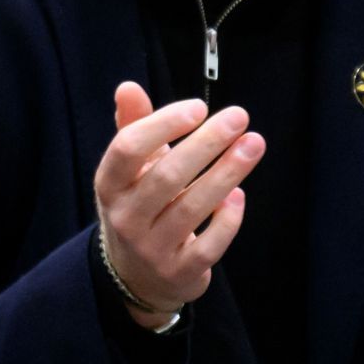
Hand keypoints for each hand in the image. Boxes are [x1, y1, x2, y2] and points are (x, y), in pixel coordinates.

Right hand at [94, 82, 262, 327]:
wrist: (136, 277)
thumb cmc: (138, 206)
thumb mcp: (130, 170)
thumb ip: (133, 127)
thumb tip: (128, 87)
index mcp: (109, 185)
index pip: (128, 149)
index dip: (163, 125)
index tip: (199, 107)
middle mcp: (125, 218)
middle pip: (167, 176)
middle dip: (207, 143)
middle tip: (239, 116)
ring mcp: (151, 248)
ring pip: (192, 208)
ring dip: (227, 172)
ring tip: (253, 144)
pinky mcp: (179, 272)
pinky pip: (209, 245)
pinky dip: (227, 218)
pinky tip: (240, 194)